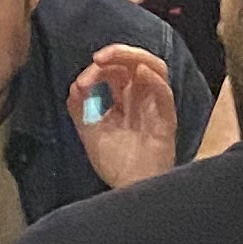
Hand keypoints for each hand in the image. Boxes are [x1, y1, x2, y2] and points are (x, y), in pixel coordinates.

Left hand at [68, 42, 180, 190]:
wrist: (129, 189)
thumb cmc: (116, 163)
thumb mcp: (90, 132)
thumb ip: (80, 108)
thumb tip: (76, 84)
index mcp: (124, 99)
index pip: (115, 70)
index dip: (98, 69)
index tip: (82, 84)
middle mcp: (141, 97)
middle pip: (135, 62)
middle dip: (117, 53)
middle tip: (98, 58)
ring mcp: (155, 106)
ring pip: (155, 67)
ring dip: (135, 57)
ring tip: (113, 58)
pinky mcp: (167, 119)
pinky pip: (165, 93)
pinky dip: (154, 79)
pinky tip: (141, 73)